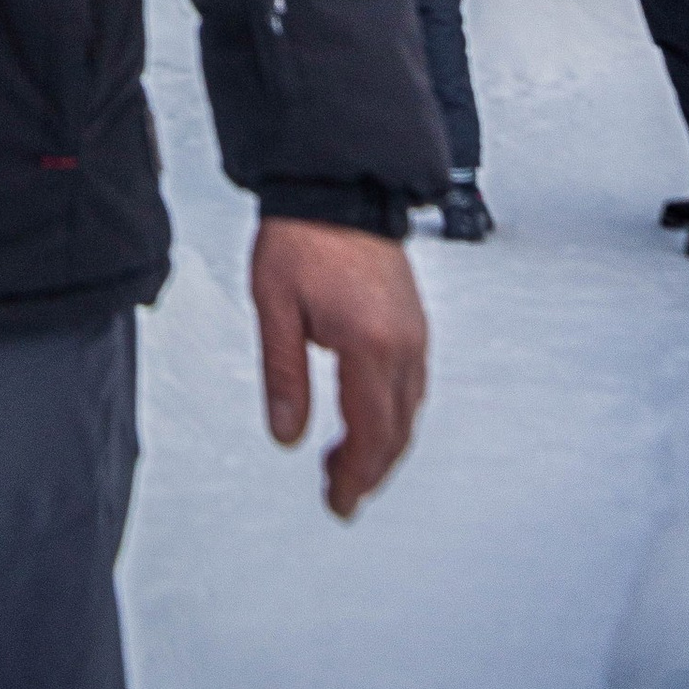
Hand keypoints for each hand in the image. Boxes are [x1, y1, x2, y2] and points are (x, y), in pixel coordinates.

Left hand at [251, 218, 427, 520]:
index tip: (339, 503)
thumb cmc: (301, 235)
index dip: (355, 478)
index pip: (370, 434)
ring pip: (409, 412)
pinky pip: (412, 385)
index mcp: (369, 344)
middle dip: (370, 470)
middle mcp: (402, 343)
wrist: (334, 185)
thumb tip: (286, 433)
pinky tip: (368, 415)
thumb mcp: (274, 306)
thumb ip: (282, 375)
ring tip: (345, 461)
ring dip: (382, 444)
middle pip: (396, 432)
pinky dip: (393, 413)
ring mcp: (414, 331)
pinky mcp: (414, 320)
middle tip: (340, 492)